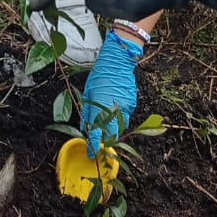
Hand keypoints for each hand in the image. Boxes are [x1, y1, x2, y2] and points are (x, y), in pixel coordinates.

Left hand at [81, 31, 142, 156]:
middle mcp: (114, 111)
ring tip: (107, 122)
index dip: (94, 147)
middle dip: (106, 141)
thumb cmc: (99, 76)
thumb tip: (84, 127)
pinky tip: (115, 107)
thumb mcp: (88, 94)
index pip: (97, 134)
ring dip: (113, 129)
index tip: (92, 154)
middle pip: (111, 136)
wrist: (118, 62)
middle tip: (100, 142)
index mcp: (100, 109)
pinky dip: (120, 116)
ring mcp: (125, 108)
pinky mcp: (132, 104)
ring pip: (120, 127)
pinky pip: (125, 116)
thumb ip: (87, 113)